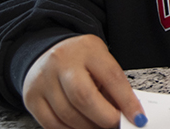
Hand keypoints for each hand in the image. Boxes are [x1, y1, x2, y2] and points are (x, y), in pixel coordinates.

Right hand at [22, 34, 145, 128]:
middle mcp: (62, 61)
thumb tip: (129, 113)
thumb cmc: (81, 59)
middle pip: (84, 97)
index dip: (127, 101)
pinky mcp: (31, 97)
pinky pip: (51, 124)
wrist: (47, 51)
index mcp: (88, 49)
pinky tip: (81, 128)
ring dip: (88, 128)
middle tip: (117, 125)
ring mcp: (43, 79)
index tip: (138, 117)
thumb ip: (113, 86)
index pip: (111, 76)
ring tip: (100, 127)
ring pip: (67, 114)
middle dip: (104, 118)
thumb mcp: (101, 61)